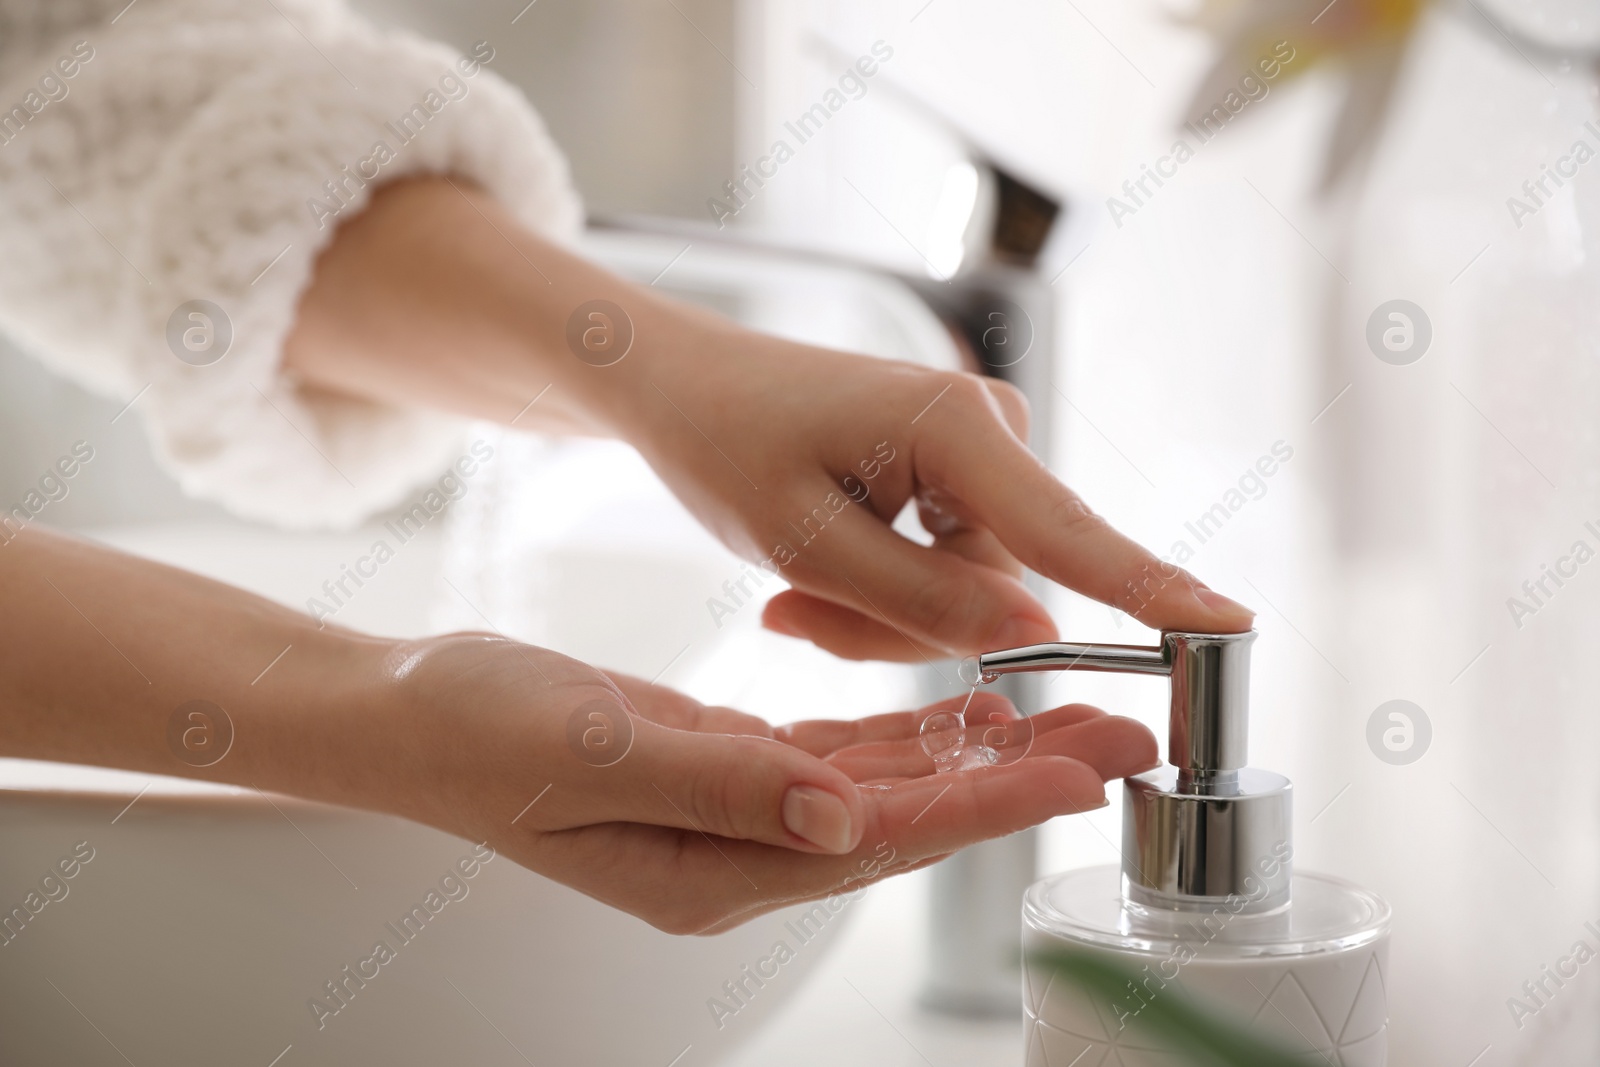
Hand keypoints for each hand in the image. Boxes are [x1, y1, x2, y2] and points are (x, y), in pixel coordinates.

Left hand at [286, 178, 1251, 661]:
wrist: (683, 386)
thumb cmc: (726, 444)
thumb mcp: (802, 542)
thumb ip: (921, 599)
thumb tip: (1035, 630)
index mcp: (954, 429)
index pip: (1069, 532)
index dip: (1152, 591)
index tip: (1233, 627)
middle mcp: (988, 429)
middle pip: (1001, 587)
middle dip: (900, 623)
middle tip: (792, 609)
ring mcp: (979, 452)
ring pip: (968, 594)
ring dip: (881, 613)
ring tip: (790, 581)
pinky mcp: (961, 473)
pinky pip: (948, 573)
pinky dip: (881, 590)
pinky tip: (811, 565)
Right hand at [383, 634, 1155, 933]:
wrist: (413, 714)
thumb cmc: (480, 733)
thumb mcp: (592, 755)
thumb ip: (722, 785)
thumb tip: (843, 818)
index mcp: (713, 871)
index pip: (880, 843)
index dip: (985, 806)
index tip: (1079, 770)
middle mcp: (741, 855)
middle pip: (909, 824)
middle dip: (1017, 778)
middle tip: (1121, 736)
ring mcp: (739, 814)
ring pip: (889, 789)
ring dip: (980, 753)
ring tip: (1073, 715)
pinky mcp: (732, 769)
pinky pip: (842, 758)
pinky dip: (909, 734)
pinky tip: (963, 708)